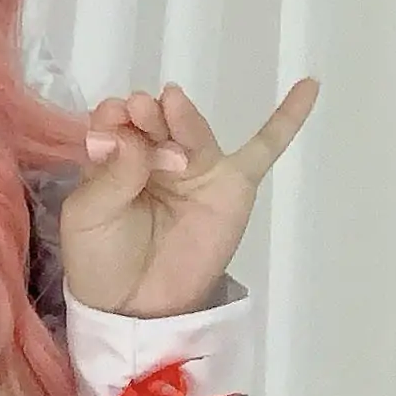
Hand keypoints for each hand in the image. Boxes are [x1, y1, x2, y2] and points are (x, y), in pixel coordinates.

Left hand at [58, 78, 318, 316]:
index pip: (117, 122)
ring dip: (180, 118)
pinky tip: (308, 86)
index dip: (113, 119)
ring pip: (193, 132)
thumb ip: (109, 177)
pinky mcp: (233, 187)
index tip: (106, 132)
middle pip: (156, 120)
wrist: (135, 309)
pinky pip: (264, 149)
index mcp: (116, 157)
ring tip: (169, 105)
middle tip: (138, 113)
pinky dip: (287, 119)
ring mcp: (198, 169)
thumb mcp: (88, 216)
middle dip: (146, 113)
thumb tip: (131, 138)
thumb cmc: (101, 260)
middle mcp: (156, 156)